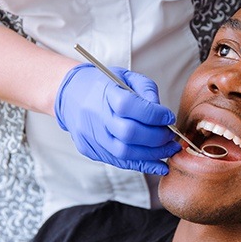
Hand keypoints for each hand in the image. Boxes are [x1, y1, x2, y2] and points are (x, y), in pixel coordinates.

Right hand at [54, 63, 180, 174]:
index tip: (169, 117)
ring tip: (169, 149)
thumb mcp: (125, 76)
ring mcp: (90, 136)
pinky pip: (119, 162)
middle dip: (157, 137)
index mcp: (103, 92)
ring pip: (125, 153)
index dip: (154, 114)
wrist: (69, 95)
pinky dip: (143, 165)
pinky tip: (159, 164)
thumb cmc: (103, 85)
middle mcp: (95, 116)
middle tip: (171, 136)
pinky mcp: (90, 150)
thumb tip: (162, 113)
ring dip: (153, 154)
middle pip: (129, 133)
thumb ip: (146, 90)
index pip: (129, 106)